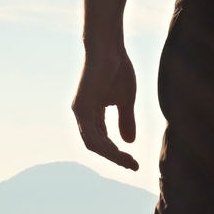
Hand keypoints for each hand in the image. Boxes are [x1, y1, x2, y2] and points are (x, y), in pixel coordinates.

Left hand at [72, 44, 138, 170]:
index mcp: (92, 113)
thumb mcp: (126, 101)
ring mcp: (80, 111)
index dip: (117, 152)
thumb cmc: (117, 68)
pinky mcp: (81, 107)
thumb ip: (126, 120)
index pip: (102, 139)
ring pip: (93, 144)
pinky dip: (105, 146)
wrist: (109, 48)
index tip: (134, 162)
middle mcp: (83, 114)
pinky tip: (119, 151)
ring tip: (128, 161)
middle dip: (115, 158)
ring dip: (111, 155)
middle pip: (97, 145)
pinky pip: (92, 135)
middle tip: (132, 166)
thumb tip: (129, 142)